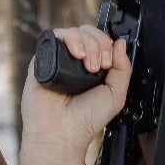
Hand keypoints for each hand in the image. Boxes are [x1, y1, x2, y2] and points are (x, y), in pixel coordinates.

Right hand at [18, 26, 130, 164]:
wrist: (62, 132)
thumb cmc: (86, 120)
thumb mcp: (115, 95)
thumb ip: (123, 69)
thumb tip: (120, 43)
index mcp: (91, 67)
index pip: (100, 41)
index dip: (107, 45)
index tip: (108, 64)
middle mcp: (74, 62)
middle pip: (87, 33)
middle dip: (98, 43)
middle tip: (99, 65)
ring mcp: (58, 60)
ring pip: (72, 32)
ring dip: (86, 42)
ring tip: (88, 64)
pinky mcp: (42, 60)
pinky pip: (53, 38)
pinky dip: (68, 39)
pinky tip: (76, 56)